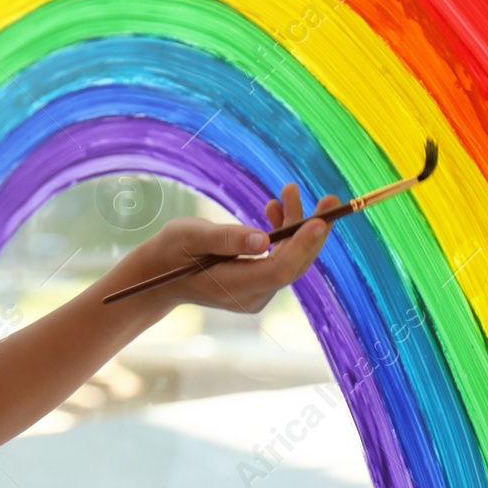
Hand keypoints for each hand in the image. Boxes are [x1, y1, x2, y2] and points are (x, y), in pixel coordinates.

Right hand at [131, 184, 339, 315]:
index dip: (302, 244)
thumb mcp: (192, 236)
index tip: (319, 219)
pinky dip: (282, 234)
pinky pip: (279, 259)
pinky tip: (274, 209)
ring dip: (295, 226)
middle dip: (311, 231)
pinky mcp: (256, 283)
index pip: (280, 269)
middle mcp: (252, 296)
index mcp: (235, 287)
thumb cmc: (171, 251)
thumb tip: (264, 240)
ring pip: (289, 259)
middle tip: (329, 200)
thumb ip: (227, 238)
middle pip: (293, 265)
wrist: (158, 275)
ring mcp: (256, 292)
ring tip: (290, 191)